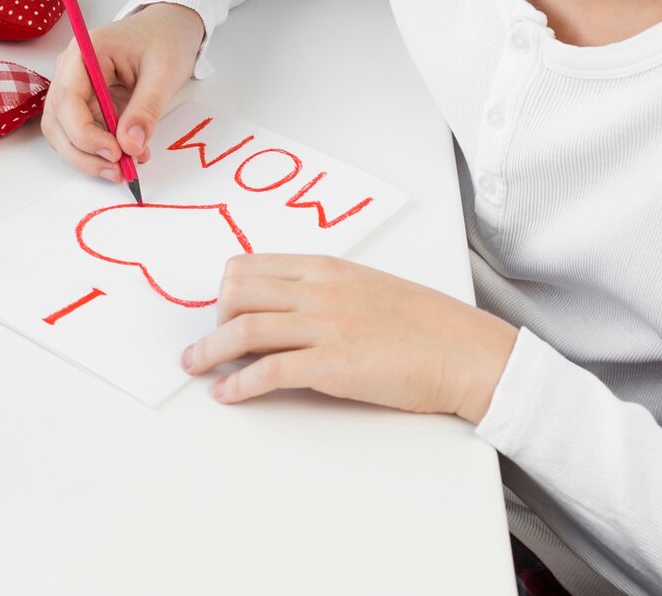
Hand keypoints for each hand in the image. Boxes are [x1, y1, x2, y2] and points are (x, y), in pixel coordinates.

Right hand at [42, 2, 203, 181]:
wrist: (169, 27)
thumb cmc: (165, 39)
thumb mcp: (164, 72)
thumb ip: (146, 109)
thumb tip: (130, 145)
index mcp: (84, 52)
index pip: (68, 101)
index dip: (85, 134)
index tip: (115, 153)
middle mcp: (70, 70)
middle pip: (58, 122)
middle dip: (84, 153)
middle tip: (119, 171)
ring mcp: (73, 87)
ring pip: (64, 134)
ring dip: (88, 157)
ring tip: (124, 169)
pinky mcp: (84, 102)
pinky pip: (81, 133)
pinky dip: (98, 152)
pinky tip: (126, 157)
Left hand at [182, 254, 517, 422]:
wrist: (465, 352)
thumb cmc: (424, 325)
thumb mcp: (366, 289)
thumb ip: (324, 292)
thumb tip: (286, 309)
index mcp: (325, 267)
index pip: (249, 267)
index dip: (225, 293)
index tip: (218, 314)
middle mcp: (317, 290)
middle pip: (235, 294)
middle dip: (211, 321)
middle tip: (207, 344)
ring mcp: (323, 326)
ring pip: (241, 330)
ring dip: (208, 352)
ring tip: (195, 368)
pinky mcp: (330, 365)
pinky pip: (267, 371)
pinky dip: (237, 384)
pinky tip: (227, 394)